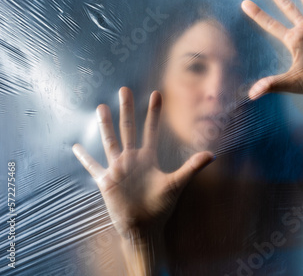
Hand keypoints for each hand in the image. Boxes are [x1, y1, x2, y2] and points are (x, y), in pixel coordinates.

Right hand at [73, 87, 214, 239]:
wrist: (144, 227)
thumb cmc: (161, 206)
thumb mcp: (177, 184)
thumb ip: (192, 167)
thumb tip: (213, 154)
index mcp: (148, 158)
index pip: (151, 130)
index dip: (154, 113)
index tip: (156, 93)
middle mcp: (132, 160)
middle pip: (128, 129)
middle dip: (127, 110)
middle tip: (125, 89)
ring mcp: (118, 169)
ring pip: (110, 141)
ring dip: (106, 125)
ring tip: (101, 107)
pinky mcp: (106, 181)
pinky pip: (93, 166)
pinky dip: (84, 157)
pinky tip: (75, 146)